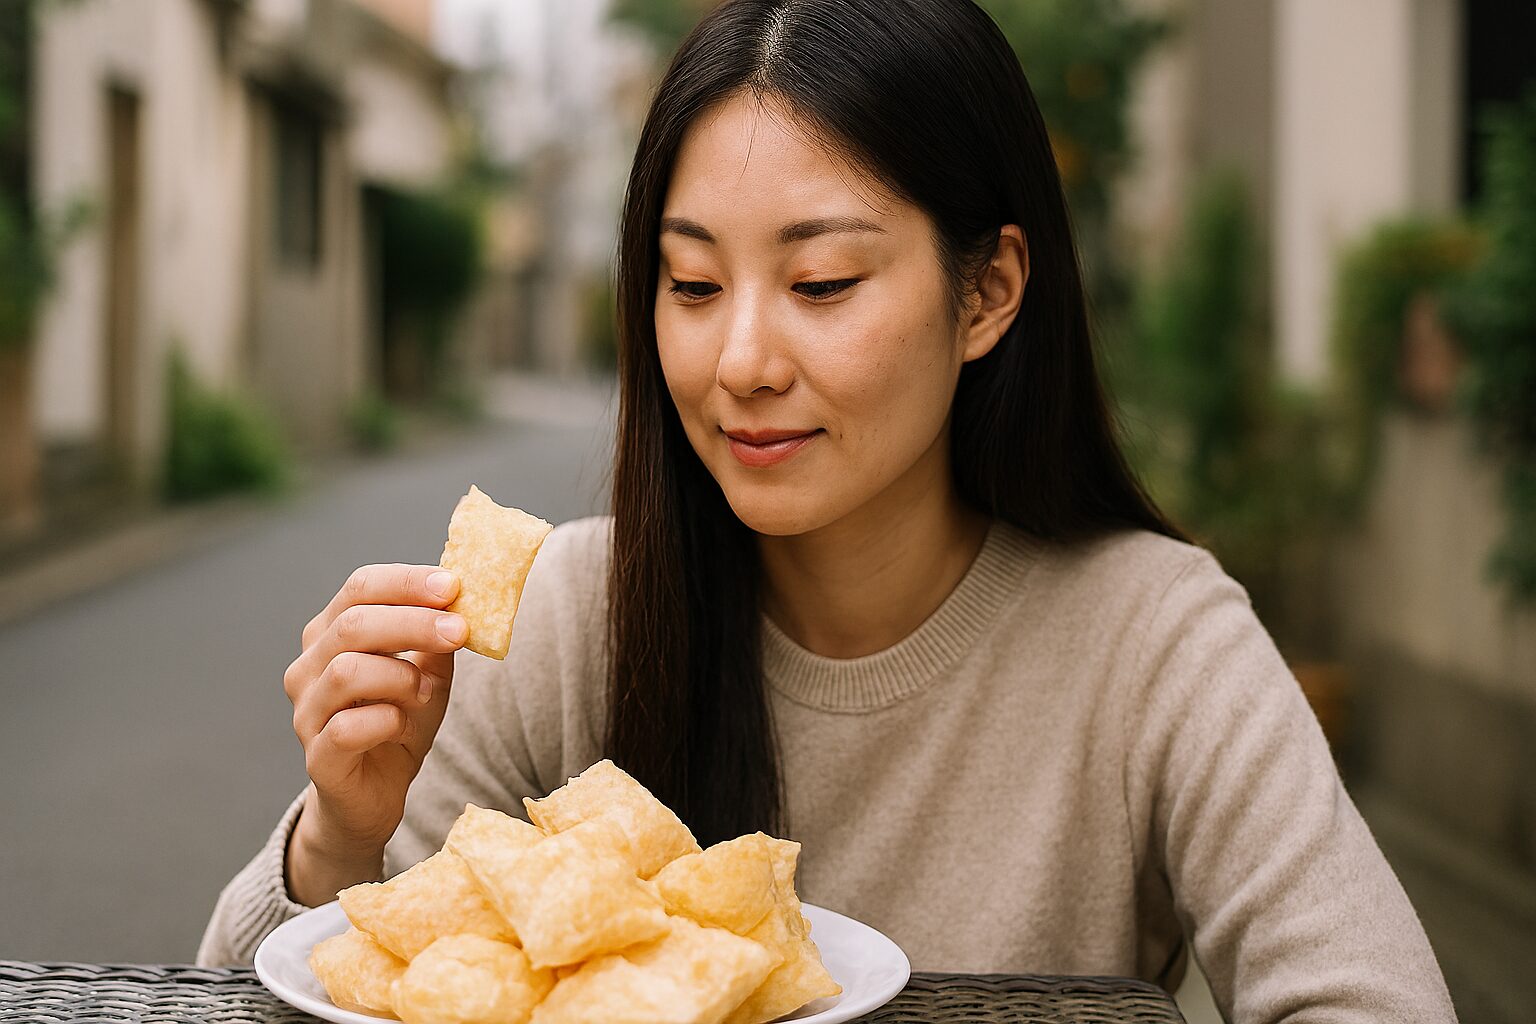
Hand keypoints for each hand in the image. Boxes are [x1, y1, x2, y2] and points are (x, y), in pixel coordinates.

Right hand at [282, 564, 465, 900]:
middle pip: (353, 625)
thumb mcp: (427, 675)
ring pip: (347, 672)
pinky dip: (386, 719)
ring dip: (400, 675)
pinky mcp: (317, 756)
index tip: (453, 585)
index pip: (359, 588)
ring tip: (425, 691)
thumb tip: (463, 602)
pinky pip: (347, 727)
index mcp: (331, 635)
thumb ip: (437, 641)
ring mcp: (307, 712)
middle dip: (413, 622)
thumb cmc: (397, 723)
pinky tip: (402, 724)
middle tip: (459, 630)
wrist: (373, 795)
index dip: (406, 582)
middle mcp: (308, 668)